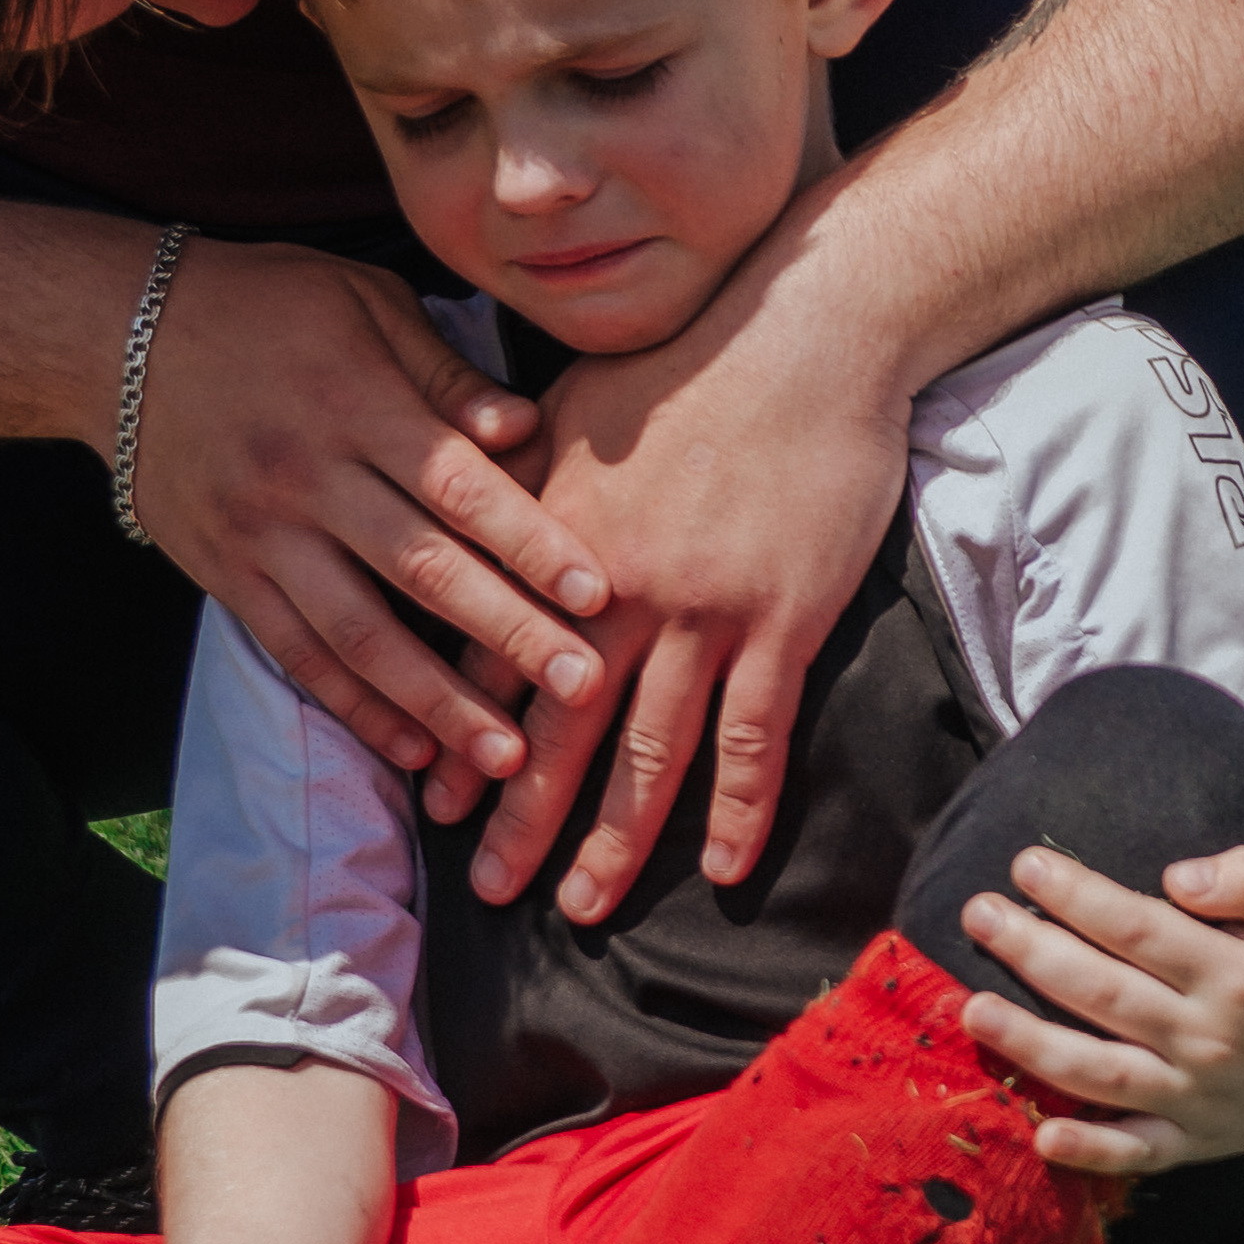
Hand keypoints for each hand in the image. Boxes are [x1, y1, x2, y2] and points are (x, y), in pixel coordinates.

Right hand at [127, 238, 610, 777]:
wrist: (120, 334)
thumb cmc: (265, 305)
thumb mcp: (363, 302)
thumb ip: (445, 374)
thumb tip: (526, 430)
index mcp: (357, 404)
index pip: (459, 487)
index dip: (530, 544)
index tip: (596, 595)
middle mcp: (309, 476)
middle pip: (421, 570)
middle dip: (506, 635)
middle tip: (581, 688)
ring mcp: (261, 533)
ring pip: (357, 633)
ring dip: (436, 700)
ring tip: (505, 754)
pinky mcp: (224, 572)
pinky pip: (295, 652)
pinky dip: (353, 706)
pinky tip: (411, 749)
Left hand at [425, 194, 911, 918]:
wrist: (806, 336)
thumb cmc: (686, 363)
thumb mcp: (574, 411)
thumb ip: (518, 481)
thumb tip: (462, 519)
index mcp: (561, 541)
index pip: (497, 660)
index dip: (463, 735)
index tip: (437, 801)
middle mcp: (622, 590)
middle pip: (560, 728)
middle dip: (519, 817)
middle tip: (490, 889)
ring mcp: (707, 612)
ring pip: (652, 752)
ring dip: (614, 840)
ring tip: (583, 907)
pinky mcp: (784, 620)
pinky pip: (756, 735)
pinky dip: (740, 808)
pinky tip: (723, 867)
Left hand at [956, 842, 1243, 1180]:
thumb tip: (1179, 877)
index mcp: (1237, 976)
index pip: (1139, 929)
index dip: (1078, 895)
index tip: (1026, 863)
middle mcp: (1211, 1040)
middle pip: (1104, 994)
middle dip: (1031, 951)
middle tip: (976, 913)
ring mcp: (1199, 1101)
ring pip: (1102, 1074)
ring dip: (1031, 1045)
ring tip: (971, 1008)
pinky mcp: (1195, 1145)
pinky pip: (1136, 1154)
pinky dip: (1089, 1152)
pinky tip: (1039, 1134)